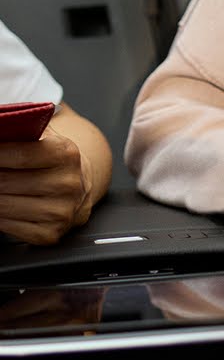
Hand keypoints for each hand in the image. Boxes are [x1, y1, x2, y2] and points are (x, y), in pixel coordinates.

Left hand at [0, 125, 92, 244]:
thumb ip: (25, 130)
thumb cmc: (54, 160)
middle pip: (7, 181)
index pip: (20, 154)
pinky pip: (9, 226)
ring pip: (5, 205)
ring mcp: (60, 211)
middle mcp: (67, 183)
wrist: (79, 187)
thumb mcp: (46, 137)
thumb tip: (1, 126)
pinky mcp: (50, 233)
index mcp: (66, 153)